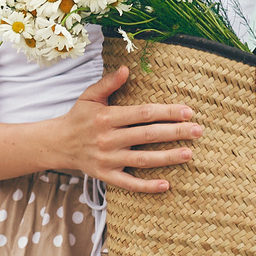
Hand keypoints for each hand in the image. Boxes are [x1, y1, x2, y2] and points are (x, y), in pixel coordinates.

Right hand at [58, 66, 201, 192]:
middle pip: (147, 136)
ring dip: (167, 157)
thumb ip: (108, 83)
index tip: (188, 112)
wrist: (58, 144)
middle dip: (175, 132)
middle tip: (197, 131)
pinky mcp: (105, 176)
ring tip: (189, 153)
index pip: (143, 114)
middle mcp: (107, 139)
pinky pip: (129, 183)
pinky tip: (166, 184)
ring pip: (142, 160)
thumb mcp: (89, 96)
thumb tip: (127, 69)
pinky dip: (147, 186)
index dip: (167, 112)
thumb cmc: (78, 117)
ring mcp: (107, 159)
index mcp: (106, 117)